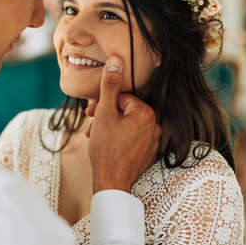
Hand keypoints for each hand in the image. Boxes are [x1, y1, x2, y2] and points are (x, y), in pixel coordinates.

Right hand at [87, 56, 161, 192]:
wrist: (112, 182)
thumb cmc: (106, 149)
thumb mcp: (104, 113)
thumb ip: (110, 86)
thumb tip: (116, 62)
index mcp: (146, 113)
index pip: (122, 98)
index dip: (103, 104)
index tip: (91, 113)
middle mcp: (154, 125)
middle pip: (125, 111)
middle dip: (105, 116)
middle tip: (92, 125)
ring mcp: (153, 140)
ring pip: (127, 124)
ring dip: (110, 127)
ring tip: (96, 137)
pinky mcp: (148, 152)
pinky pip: (132, 137)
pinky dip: (119, 138)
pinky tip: (107, 145)